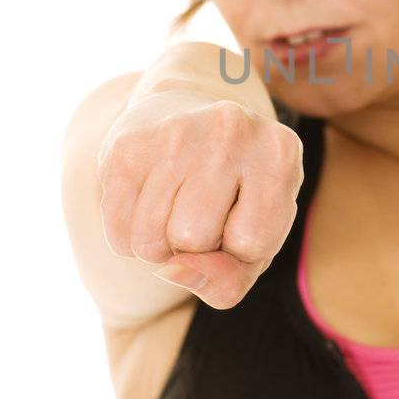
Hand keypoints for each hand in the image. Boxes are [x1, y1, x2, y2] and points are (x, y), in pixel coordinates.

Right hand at [96, 91, 304, 309]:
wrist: (185, 118)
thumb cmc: (232, 198)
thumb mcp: (255, 244)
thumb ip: (230, 280)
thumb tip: (175, 270)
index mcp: (279, 152)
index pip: (252, 242)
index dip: (241, 248)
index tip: (239, 217)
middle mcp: (232, 129)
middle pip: (195, 238)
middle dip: (195, 245)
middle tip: (201, 212)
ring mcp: (176, 131)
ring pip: (152, 241)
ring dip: (159, 247)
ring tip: (174, 210)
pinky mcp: (127, 146)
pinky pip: (119, 232)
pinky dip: (129, 239)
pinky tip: (147, 204)